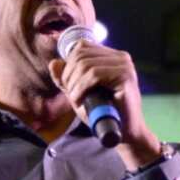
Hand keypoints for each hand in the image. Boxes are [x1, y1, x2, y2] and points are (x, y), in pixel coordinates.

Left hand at [47, 40, 159, 168]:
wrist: (125, 134)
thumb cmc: (103, 114)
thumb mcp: (79, 94)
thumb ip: (66, 79)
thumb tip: (54, 63)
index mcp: (112, 57)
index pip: (82, 46)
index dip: (68, 64)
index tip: (68, 84)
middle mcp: (121, 57)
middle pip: (81, 54)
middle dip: (68, 75)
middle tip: (70, 95)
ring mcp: (125, 66)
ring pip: (85, 64)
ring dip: (74, 84)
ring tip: (75, 100)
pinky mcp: (125, 77)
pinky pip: (94, 74)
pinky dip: (81, 88)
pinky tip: (80, 100)